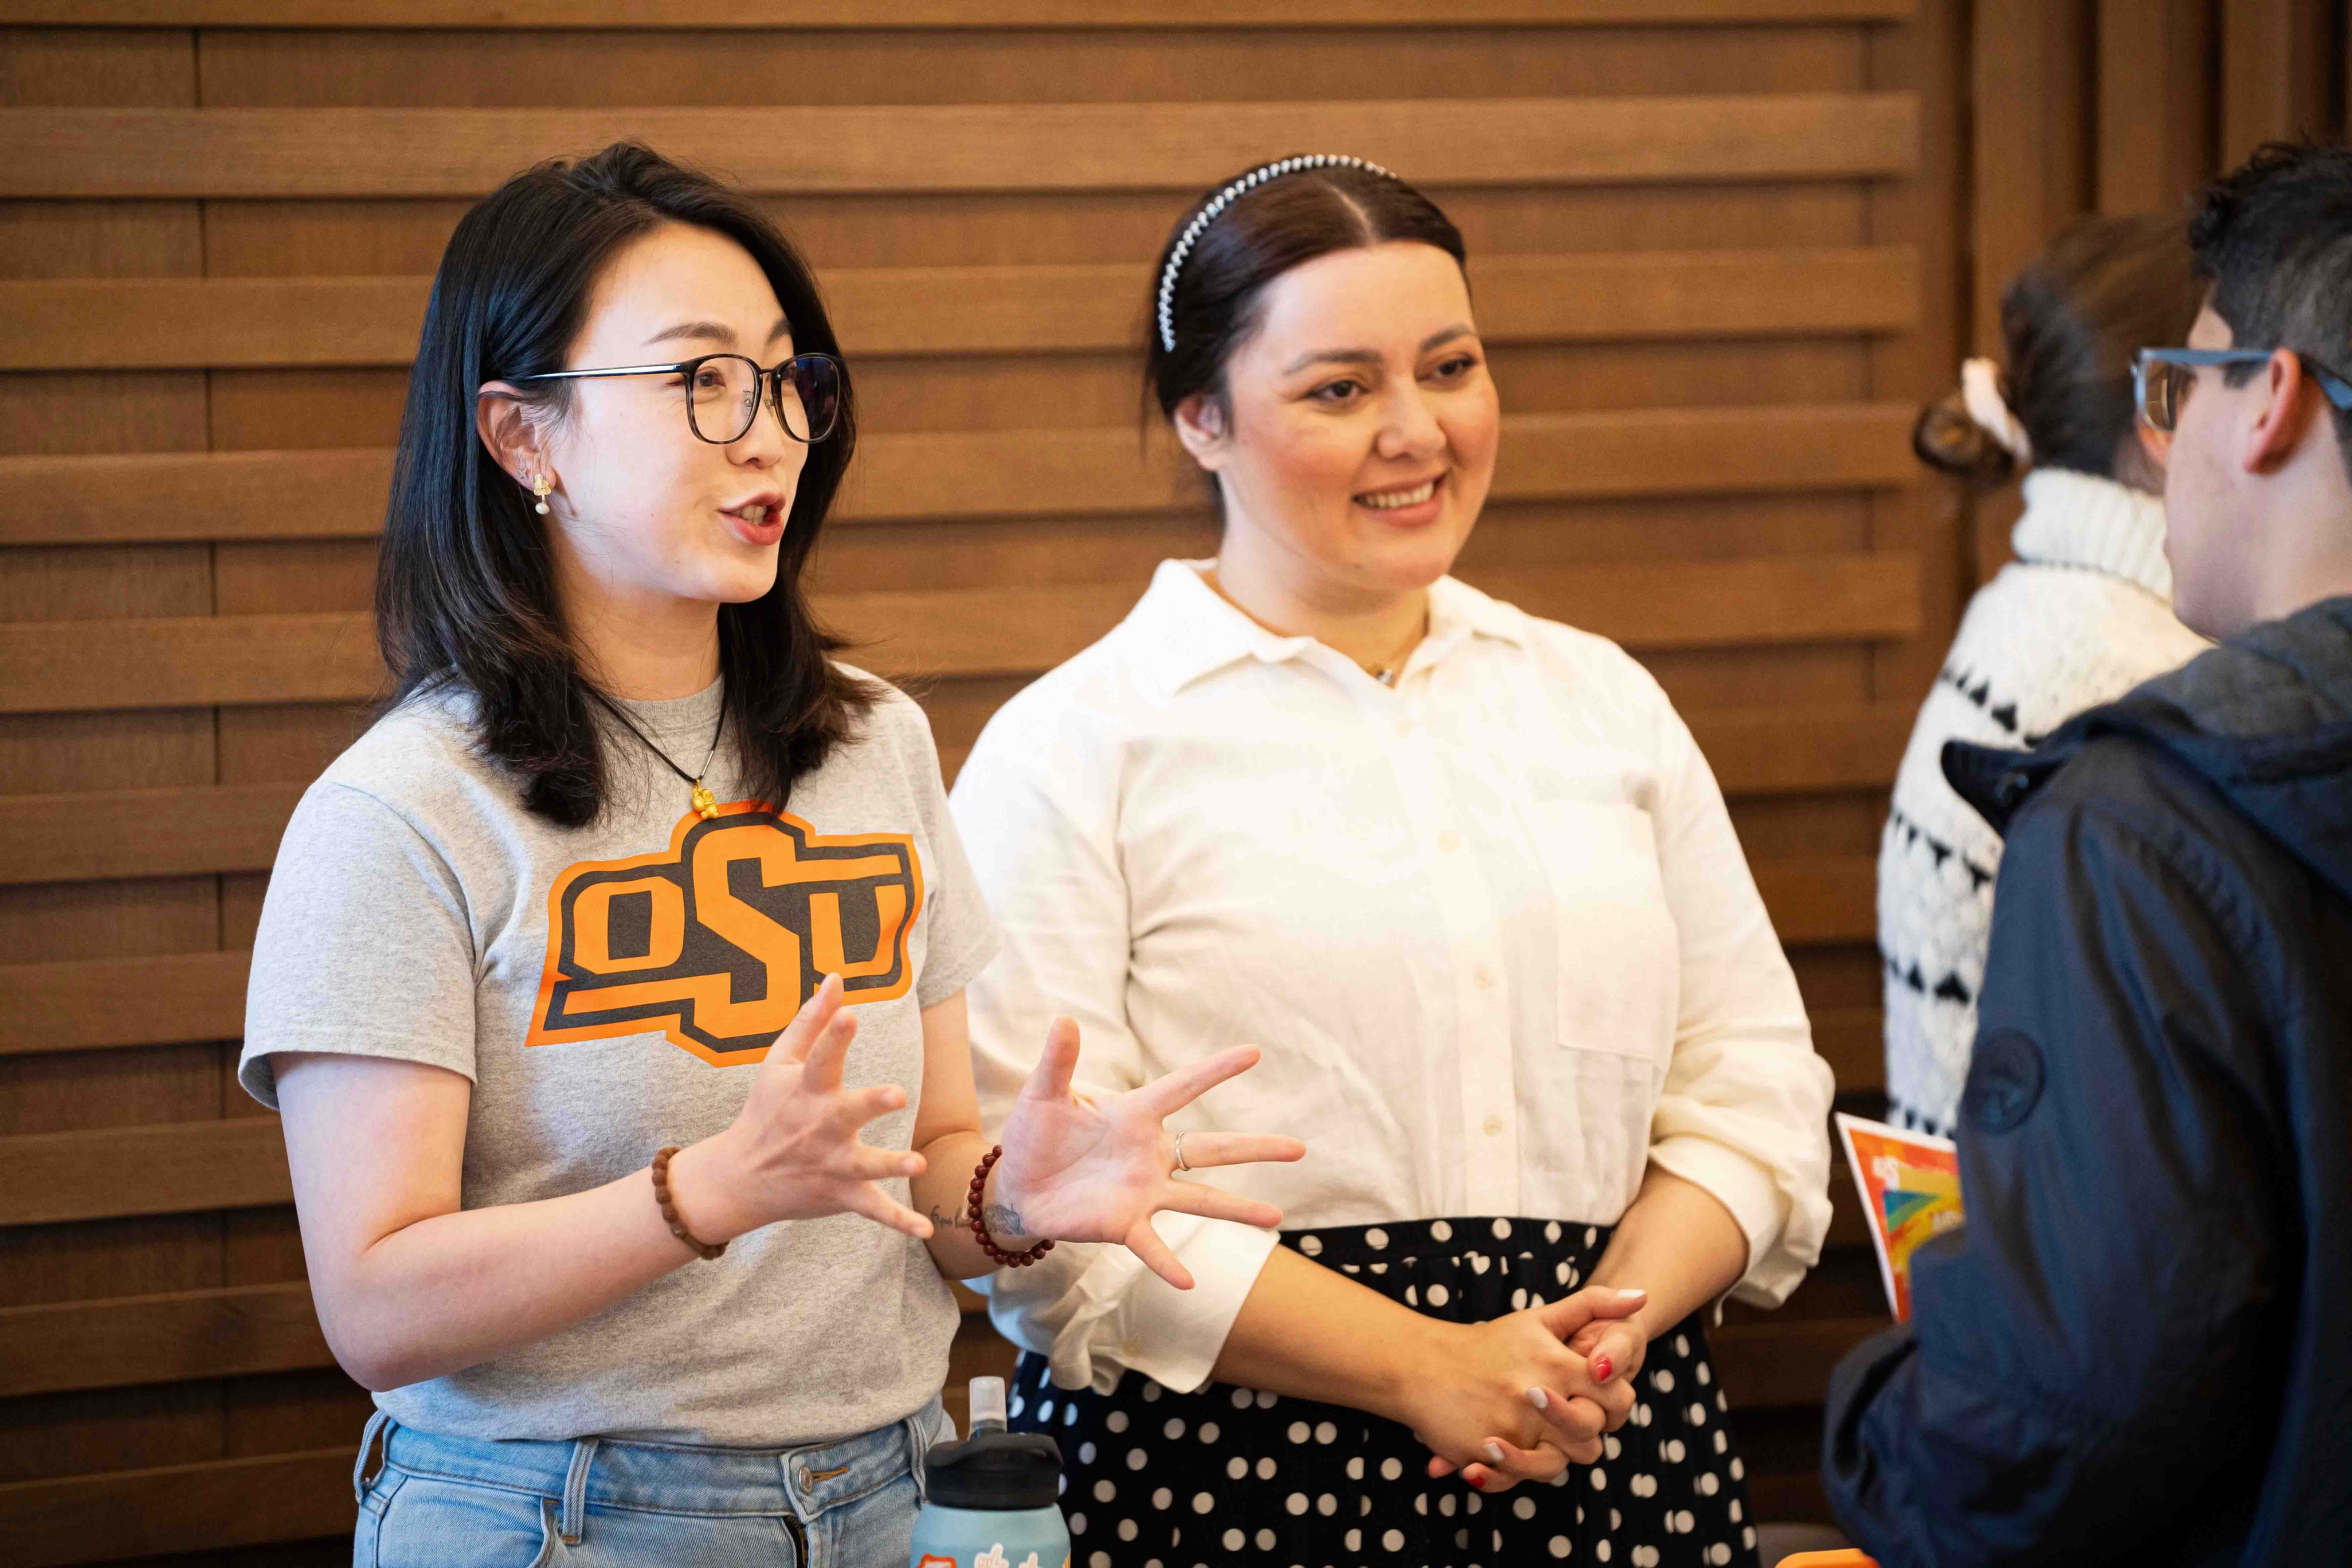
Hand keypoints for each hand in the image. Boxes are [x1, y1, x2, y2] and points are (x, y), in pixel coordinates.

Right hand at [666, 975, 931, 1244]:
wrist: (739, 1178)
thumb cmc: (767, 1109)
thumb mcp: (779, 1062)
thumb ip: (811, 1020)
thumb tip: (835, 977)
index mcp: (806, 1090)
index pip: (821, 1058)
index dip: (834, 1035)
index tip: (849, 1013)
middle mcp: (819, 1127)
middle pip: (847, 1112)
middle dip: (870, 1103)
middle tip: (896, 1093)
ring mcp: (831, 1164)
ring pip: (866, 1165)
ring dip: (891, 1164)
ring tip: (917, 1163)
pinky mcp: (842, 1195)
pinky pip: (874, 1211)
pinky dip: (899, 1223)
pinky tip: (927, 1231)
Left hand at [989, 1017, 1306, 1289]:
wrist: (1016, 1185)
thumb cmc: (1034, 1135)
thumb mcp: (1044, 1095)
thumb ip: (1058, 1061)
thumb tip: (1064, 1019)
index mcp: (1134, 1114)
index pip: (1182, 1086)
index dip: (1216, 1070)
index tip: (1254, 1053)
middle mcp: (1149, 1153)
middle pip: (1212, 1147)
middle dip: (1255, 1147)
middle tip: (1300, 1148)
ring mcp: (1142, 1191)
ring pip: (1200, 1199)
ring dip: (1237, 1208)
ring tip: (1276, 1218)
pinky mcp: (1123, 1223)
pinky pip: (1152, 1245)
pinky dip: (1168, 1263)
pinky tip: (1189, 1282)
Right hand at [1399, 1286, 1646, 1489]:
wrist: (1422, 1363)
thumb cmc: (1489, 1343)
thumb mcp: (1539, 1318)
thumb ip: (1592, 1305)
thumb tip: (1641, 1296)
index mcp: (1557, 1365)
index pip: (1617, 1397)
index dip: (1615, 1403)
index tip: (1594, 1397)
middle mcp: (1538, 1399)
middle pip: (1593, 1440)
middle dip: (1585, 1434)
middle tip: (1565, 1418)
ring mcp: (1513, 1429)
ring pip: (1561, 1465)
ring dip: (1555, 1454)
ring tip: (1538, 1435)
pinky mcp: (1488, 1453)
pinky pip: (1519, 1477)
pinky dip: (1517, 1471)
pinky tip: (1509, 1452)